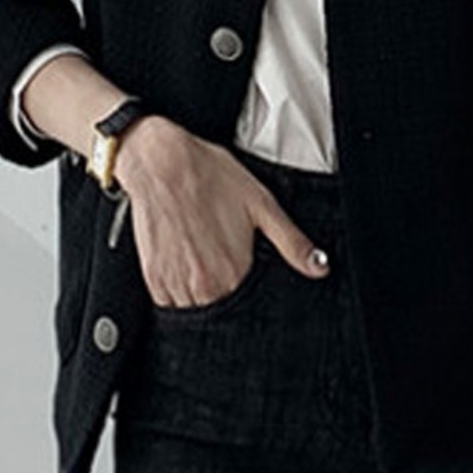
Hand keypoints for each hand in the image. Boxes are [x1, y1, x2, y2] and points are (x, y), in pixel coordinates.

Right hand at [113, 116, 329, 308]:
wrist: (162, 163)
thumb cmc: (211, 177)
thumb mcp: (262, 205)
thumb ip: (293, 243)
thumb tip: (320, 267)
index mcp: (232, 274)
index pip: (247, 308)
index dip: (249, 289)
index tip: (243, 269)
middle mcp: (202, 287)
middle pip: (219, 310)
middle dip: (225, 292)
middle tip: (221, 256)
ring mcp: (174, 284)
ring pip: (193, 309)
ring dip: (200, 293)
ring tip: (203, 255)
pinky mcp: (152, 277)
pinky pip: (168, 301)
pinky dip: (178, 289)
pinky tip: (185, 259)